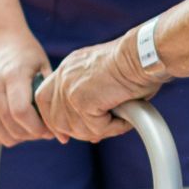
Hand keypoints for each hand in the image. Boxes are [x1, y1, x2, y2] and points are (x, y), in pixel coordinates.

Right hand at [0, 29, 52, 146]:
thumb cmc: (27, 57)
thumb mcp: (45, 68)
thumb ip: (52, 98)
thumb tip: (63, 134)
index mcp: (12, 75)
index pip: (20, 112)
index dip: (38, 128)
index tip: (49, 128)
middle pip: (12, 127)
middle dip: (32, 135)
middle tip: (43, 129)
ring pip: (1, 135)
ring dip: (20, 137)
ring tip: (30, 125)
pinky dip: (6, 135)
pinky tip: (15, 124)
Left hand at [34, 33, 157, 141]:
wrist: (144, 54)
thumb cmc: (136, 62)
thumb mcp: (103, 76)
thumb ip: (91, 96)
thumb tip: (93, 128)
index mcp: (67, 68)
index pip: (44, 98)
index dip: (52, 119)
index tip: (64, 134)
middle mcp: (64, 77)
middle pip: (55, 118)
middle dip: (76, 132)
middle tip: (98, 134)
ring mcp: (71, 89)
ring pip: (78, 128)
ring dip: (101, 130)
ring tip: (121, 120)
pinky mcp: (83, 102)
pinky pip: (97, 129)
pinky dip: (115, 128)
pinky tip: (126, 118)